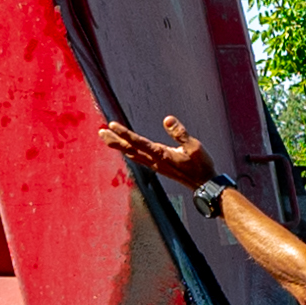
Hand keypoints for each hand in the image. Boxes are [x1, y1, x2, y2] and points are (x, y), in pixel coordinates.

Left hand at [94, 110, 220, 192]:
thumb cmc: (201, 165)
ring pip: (132, 154)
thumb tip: (167, 119)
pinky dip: (128, 152)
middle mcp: (155, 161)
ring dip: (119, 145)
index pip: (138, 142)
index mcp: (162, 154)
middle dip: (114, 140)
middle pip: (129, 149)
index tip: (112, 125)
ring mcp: (155, 165)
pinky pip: (138, 158)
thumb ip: (180, 133)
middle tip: (100, 131)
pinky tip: (125, 150)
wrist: (204, 184)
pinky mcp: (158, 167)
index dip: (124, 133)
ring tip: (107, 137)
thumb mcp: (194, 146)